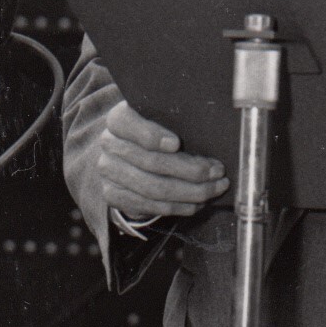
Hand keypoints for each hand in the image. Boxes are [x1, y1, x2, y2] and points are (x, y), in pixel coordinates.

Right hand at [97, 103, 226, 221]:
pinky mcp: (112, 195)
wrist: (126, 156)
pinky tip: (197, 204)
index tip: (176, 143)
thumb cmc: (155, 132)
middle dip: (190, 170)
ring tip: (214, 189)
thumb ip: (176, 122)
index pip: (128, 124)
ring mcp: (108, 172)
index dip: (151, 135)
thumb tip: (211, 136)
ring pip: (152, 188)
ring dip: (189, 192)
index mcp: (119, 120)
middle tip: (217, 172)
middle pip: (150, 161)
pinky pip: (148, 206)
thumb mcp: (162, 119)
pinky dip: (177, 207)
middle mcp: (109, 144)